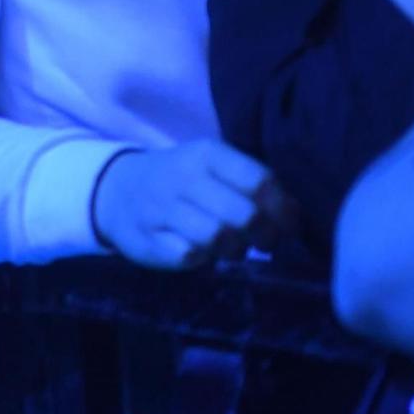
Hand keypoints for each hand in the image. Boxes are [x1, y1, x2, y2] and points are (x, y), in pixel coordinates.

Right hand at [91, 141, 290, 269]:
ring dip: (235, 249)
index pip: (259, 181)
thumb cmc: (182, 181)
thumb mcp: (213, 168)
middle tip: (266, 242)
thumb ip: (252, 184)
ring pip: (217, 236)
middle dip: (265, 235)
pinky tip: (201, 252)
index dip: (282, 209)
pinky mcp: (146, 237)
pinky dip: (202, 258)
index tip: (290, 225)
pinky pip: (189, 256)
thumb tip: (295, 215)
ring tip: (235, 248)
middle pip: (244, 213)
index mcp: (206, 154)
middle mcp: (182, 176)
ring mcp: (160, 207)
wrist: (117, 191)